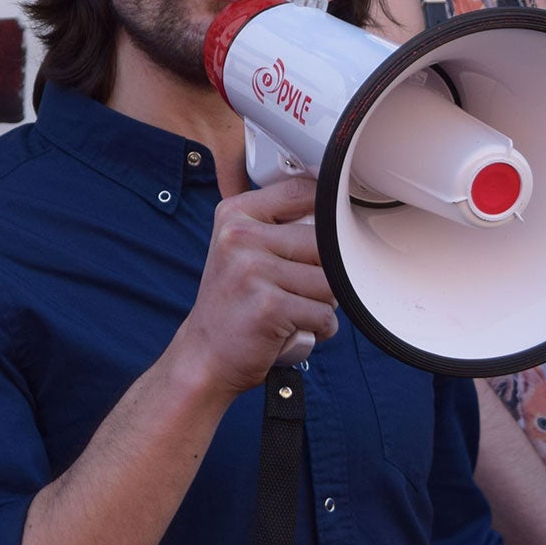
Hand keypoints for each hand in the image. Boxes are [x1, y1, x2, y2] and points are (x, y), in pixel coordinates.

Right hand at [169, 177, 336, 396]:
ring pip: (330, 281)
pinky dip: (321, 328)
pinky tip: (296, 328)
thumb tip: (339, 210)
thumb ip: (280, 225)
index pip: (301, 191)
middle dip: (327, 269)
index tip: (330, 230)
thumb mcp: (243, 249)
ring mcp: (252, 271)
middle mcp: (240, 237)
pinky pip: (325, 314)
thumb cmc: (236, 301)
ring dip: (325, 302)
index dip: (326, 212)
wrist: (205, 353)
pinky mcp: (268, 307)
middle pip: (324, 240)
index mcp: (235, 214)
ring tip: (297, 308)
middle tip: (302, 286)